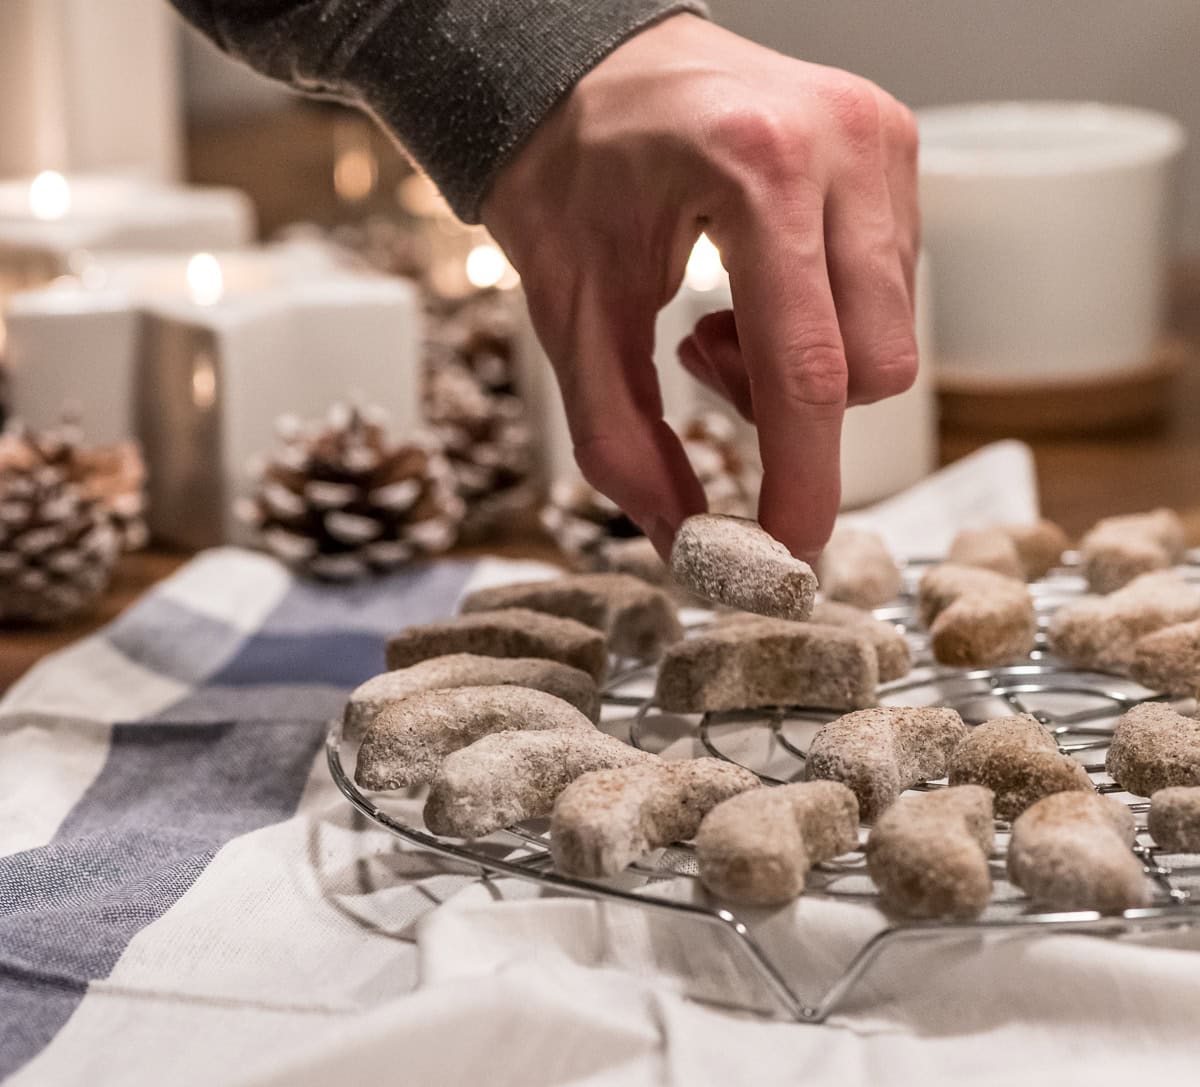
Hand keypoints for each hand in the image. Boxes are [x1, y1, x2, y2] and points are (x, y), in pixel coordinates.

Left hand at [483, 14, 918, 562]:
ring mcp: (882, 139)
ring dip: (808, 364)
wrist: (584, 60)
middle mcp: (844, 145)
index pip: (808, 370)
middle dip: (793, 412)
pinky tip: (760, 282)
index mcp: (759, 171)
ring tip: (723, 313)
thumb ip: (619, 437)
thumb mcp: (570, 312)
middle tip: (705, 365)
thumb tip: (678, 540)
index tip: (786, 552)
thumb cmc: (566, 170)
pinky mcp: (895, 145)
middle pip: (875, 367)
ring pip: (892, 334)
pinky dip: (827, 319)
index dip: (801, 482)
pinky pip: (892, 288)